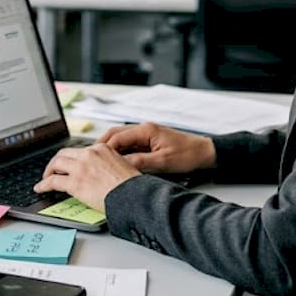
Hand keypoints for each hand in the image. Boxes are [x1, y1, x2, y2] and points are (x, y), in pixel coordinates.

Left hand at [33, 143, 140, 212]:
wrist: (134, 196)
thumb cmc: (132, 186)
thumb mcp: (122, 166)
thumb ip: (108, 165)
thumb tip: (100, 173)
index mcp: (102, 148)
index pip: (80, 150)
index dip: (72, 158)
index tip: (68, 164)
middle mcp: (90, 154)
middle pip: (64, 153)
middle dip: (56, 162)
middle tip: (53, 170)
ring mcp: (81, 167)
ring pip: (56, 163)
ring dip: (48, 171)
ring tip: (45, 179)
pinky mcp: (74, 182)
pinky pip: (53, 181)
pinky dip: (43, 185)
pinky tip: (40, 189)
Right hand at [96, 122, 215, 174]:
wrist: (204, 153)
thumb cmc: (188, 154)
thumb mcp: (163, 162)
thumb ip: (141, 162)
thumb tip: (122, 166)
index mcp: (146, 130)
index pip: (117, 137)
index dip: (103, 148)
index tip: (95, 159)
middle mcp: (144, 130)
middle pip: (115, 135)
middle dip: (102, 147)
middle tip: (91, 160)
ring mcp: (146, 135)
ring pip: (121, 141)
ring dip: (111, 151)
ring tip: (101, 164)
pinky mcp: (149, 142)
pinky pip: (130, 146)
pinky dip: (121, 153)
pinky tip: (117, 164)